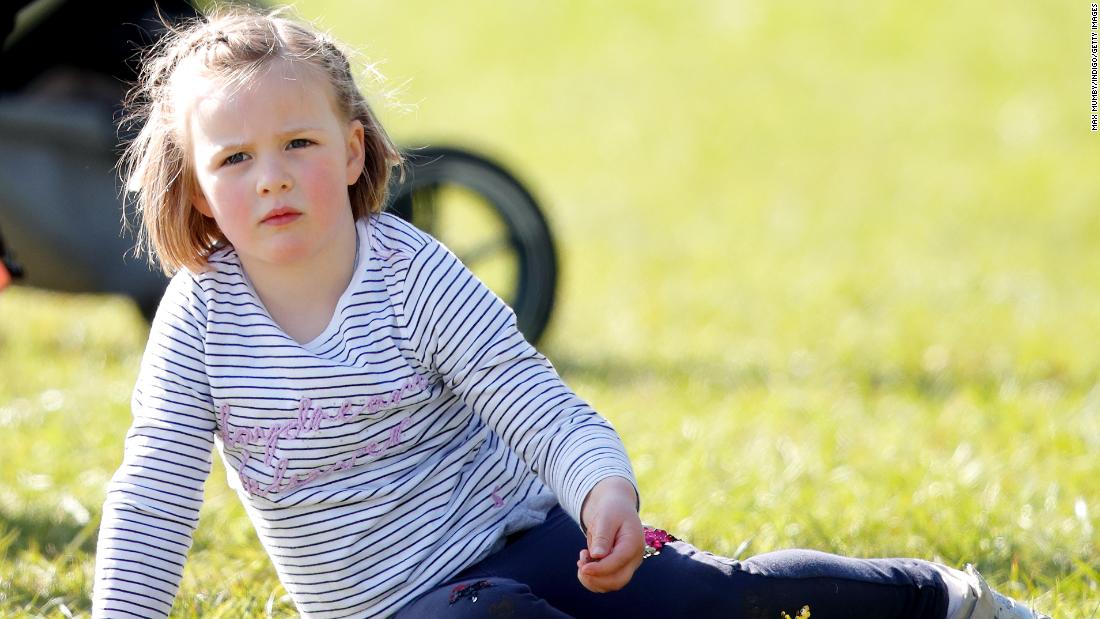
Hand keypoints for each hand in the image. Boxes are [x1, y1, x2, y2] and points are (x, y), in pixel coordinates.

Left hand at [576, 476, 643, 592]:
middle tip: (580, 565)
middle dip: (595, 578)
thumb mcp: (605, 517)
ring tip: (582, 558)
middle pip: (618, 581)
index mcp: (633, 543)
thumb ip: (602, 536)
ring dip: (592, 579)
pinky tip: (586, 561)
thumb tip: (597, 556)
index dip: (599, 569)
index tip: (582, 567)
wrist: (617, 509)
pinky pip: (607, 582)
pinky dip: (593, 578)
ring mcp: (629, 565)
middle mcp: (634, 558)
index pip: (618, 562)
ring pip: (611, 585)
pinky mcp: (620, 569)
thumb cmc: (611, 511)